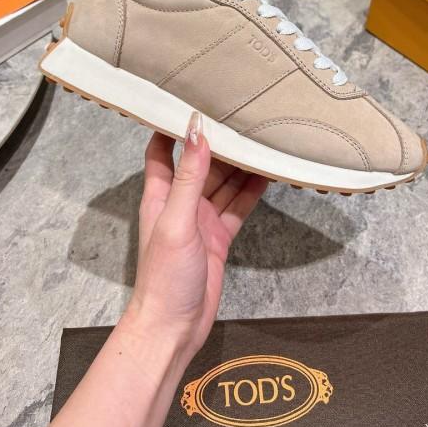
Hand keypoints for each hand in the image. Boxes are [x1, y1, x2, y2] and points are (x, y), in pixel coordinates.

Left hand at [124, 111, 267, 357]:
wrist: (174, 327)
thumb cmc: (164, 275)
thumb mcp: (176, 221)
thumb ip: (189, 177)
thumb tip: (197, 131)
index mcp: (159, 194)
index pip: (162, 149)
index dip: (171, 125)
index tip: (190, 99)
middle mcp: (180, 202)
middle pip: (201, 163)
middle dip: (218, 142)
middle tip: (241, 115)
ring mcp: (201, 220)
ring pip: (223, 184)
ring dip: (239, 165)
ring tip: (260, 138)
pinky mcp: (219, 237)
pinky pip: (237, 207)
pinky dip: (251, 191)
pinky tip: (268, 174)